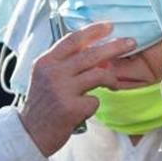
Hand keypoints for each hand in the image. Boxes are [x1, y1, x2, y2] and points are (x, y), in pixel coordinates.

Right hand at [18, 22, 130, 155]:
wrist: (30, 134)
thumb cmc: (43, 105)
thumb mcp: (46, 78)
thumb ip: (67, 65)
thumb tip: (100, 57)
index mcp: (46, 62)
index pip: (72, 40)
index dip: (93, 31)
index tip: (109, 26)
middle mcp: (53, 73)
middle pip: (91, 54)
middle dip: (114, 47)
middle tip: (131, 43)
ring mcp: (62, 90)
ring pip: (98, 75)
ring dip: (111, 79)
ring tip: (114, 84)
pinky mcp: (71, 108)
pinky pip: (95, 100)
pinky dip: (93, 105)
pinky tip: (83, 111)